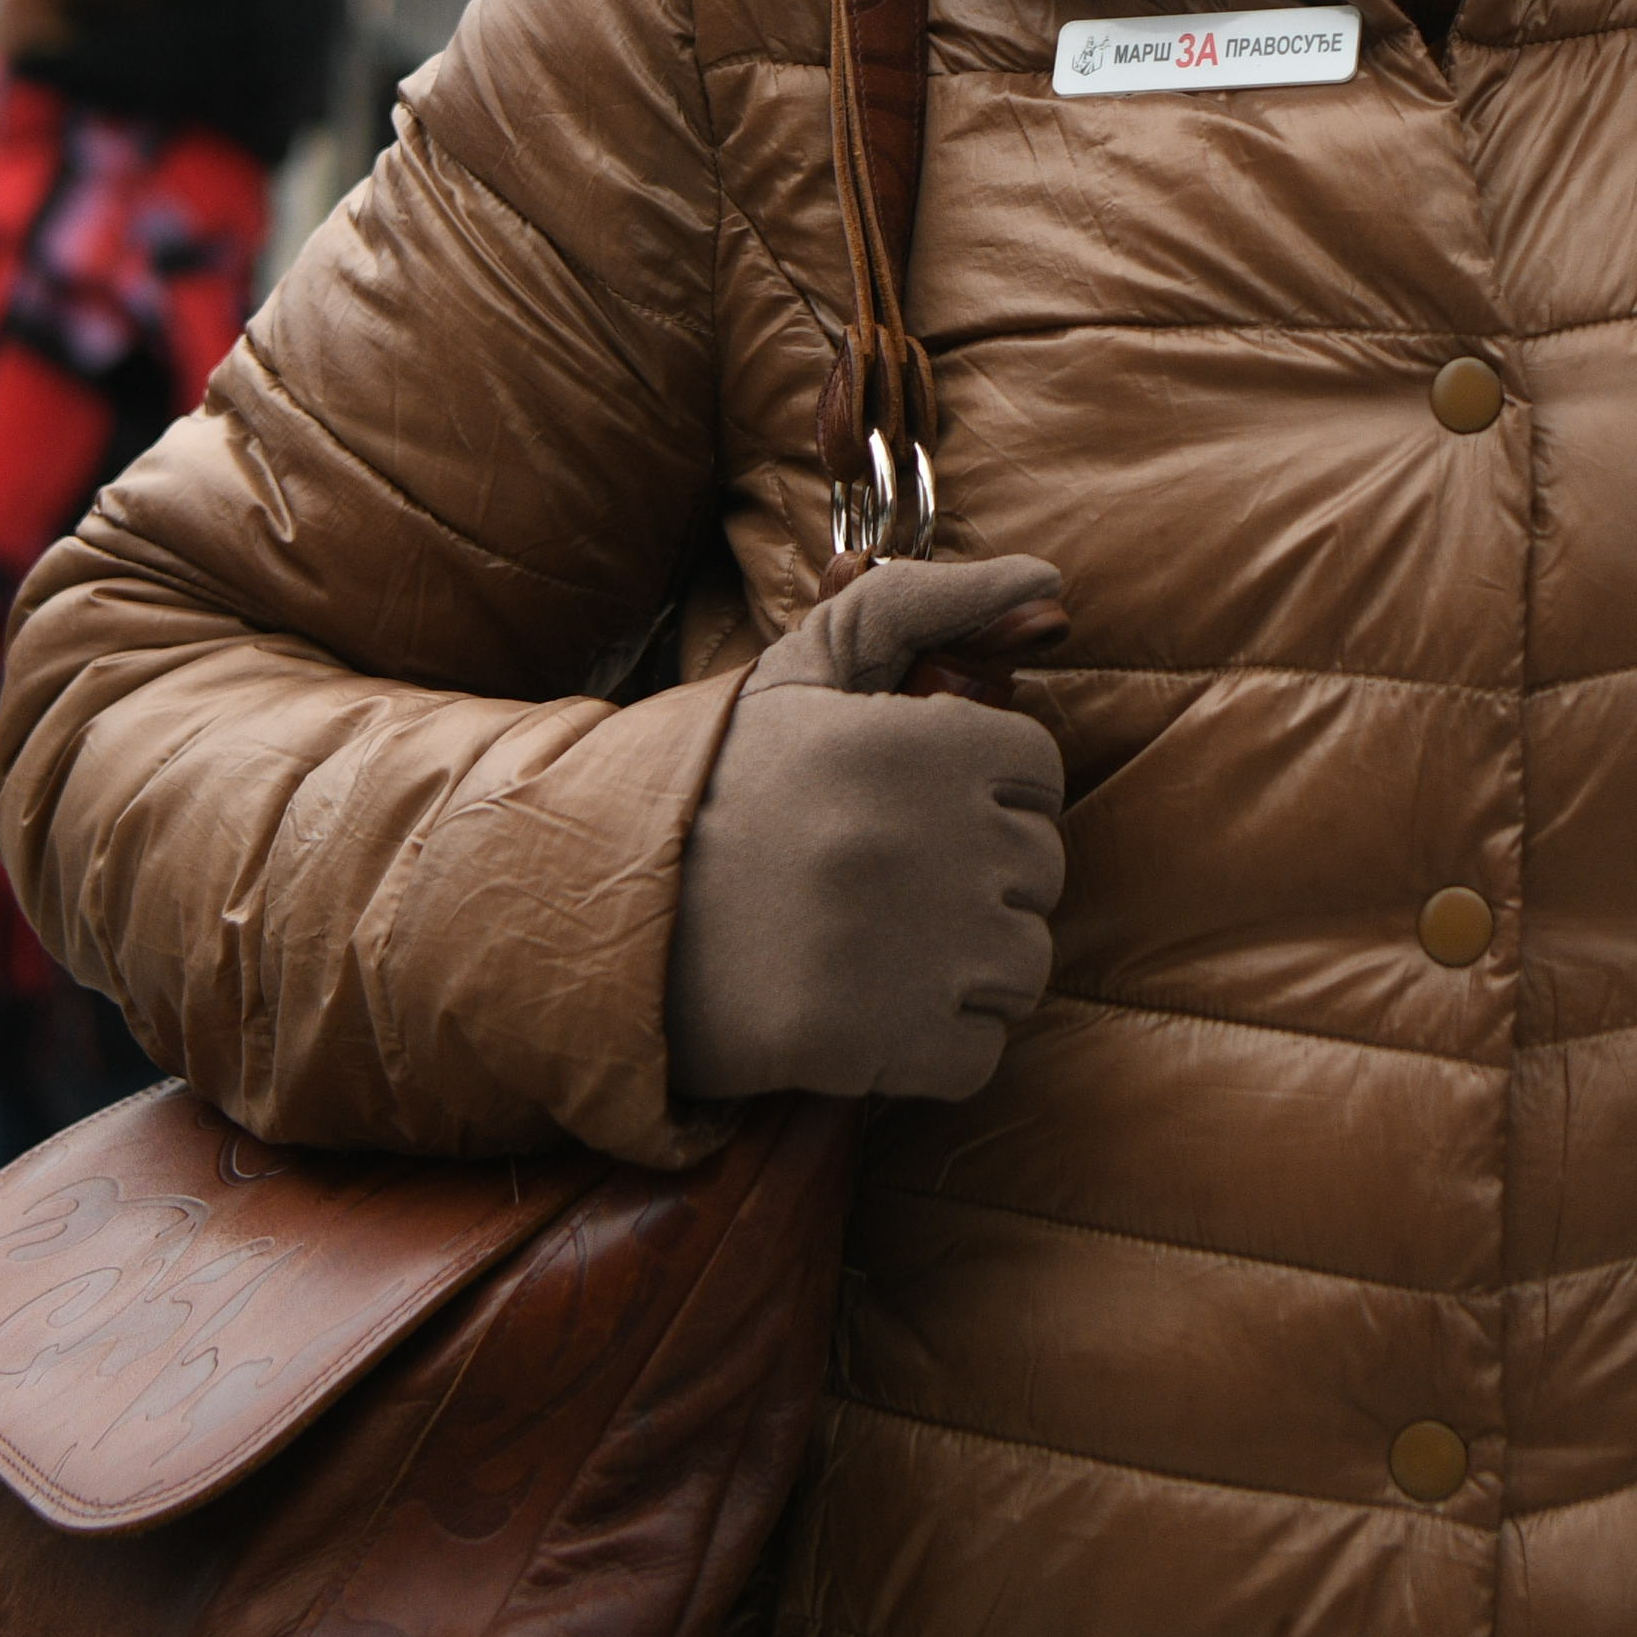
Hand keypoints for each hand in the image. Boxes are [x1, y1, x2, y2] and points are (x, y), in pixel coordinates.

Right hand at [669, 552, 1072, 1104]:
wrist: (590, 907)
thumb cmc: (716, 784)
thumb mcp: (805, 669)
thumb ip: (925, 601)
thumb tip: (1046, 578)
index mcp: (913, 742)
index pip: (1038, 775)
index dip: (985, 794)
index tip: (919, 810)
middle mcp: (919, 842)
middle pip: (1037, 875)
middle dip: (978, 881)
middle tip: (887, 884)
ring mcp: (899, 950)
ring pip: (1019, 970)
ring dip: (966, 970)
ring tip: (881, 950)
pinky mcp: (866, 1044)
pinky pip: (972, 1058)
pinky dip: (933, 1050)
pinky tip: (868, 1015)